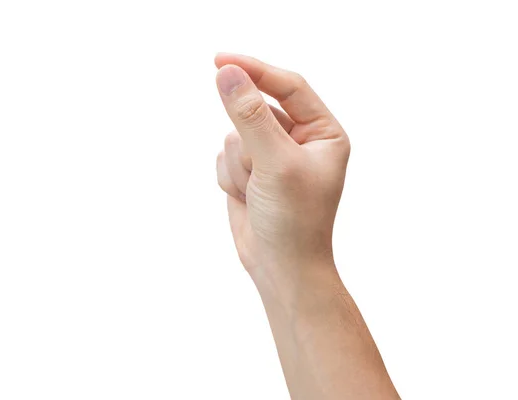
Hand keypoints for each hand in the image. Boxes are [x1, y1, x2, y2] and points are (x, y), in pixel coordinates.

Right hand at [215, 54, 349, 277]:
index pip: (288, 86)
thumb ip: (250, 116)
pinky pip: (223, 157)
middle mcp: (298, 140)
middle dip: (250, 144)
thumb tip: (227, 73)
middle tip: (259, 173)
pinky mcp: (249, 172)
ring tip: (257, 193)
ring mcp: (271, 156)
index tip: (220, 60)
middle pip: (255, 111)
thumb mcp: (276, 163)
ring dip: (239, 167)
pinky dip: (229, 179)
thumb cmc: (294, 221)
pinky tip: (246, 199)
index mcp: (322, 133)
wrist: (281, 269)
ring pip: (233, 136)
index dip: (255, 70)